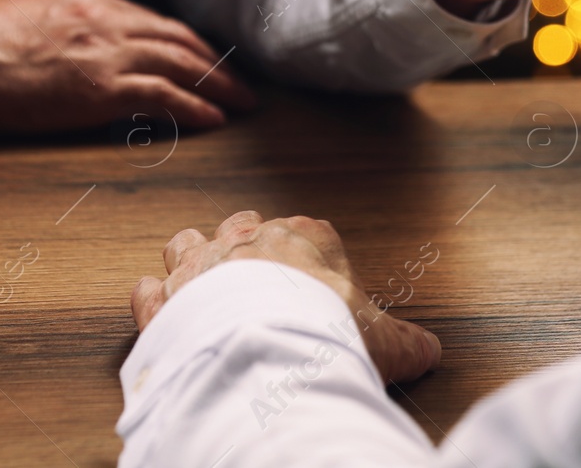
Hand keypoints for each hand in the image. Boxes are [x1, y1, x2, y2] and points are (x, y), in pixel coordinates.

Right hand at [0, 0, 254, 132]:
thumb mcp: (21, 19)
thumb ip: (57, 29)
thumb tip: (71, 51)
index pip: (148, 19)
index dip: (182, 41)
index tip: (203, 56)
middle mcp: (100, 18)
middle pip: (175, 37)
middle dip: (212, 61)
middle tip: (239, 82)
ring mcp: (101, 52)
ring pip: (179, 64)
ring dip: (217, 85)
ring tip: (241, 102)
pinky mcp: (96, 89)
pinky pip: (162, 96)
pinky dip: (194, 107)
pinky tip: (214, 119)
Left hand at [131, 210, 441, 383]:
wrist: (266, 354)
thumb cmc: (326, 334)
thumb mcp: (385, 341)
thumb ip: (407, 343)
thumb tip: (430, 352)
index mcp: (304, 238)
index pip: (310, 232)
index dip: (312, 257)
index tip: (316, 284)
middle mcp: (248, 240)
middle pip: (245, 227)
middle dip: (249, 248)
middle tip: (259, 282)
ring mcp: (200, 266)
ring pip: (188, 243)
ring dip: (193, 259)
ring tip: (203, 281)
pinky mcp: (164, 300)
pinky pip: (149, 289)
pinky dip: (154, 299)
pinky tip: (161, 308)